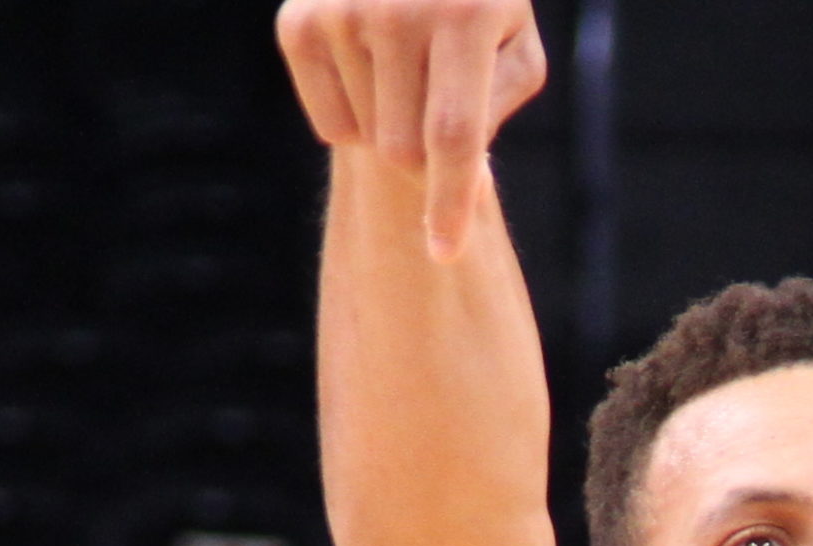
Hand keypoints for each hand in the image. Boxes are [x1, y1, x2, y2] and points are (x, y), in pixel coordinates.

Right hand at [276, 0, 548, 259]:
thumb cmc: (479, 5)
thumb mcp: (514, 48)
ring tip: (411, 73)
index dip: (449, 202)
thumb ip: (497, 113)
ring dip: (394, 128)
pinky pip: (331, 127)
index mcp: (464, 13)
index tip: (445, 253)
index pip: (453, 134)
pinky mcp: (299, 22)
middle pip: (405, 152)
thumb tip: (466, 180)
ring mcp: (340, 10)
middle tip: (441, 108)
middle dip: (429, 159)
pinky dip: (356, 119)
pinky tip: (373, 73)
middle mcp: (396, 6)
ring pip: (368, 142)